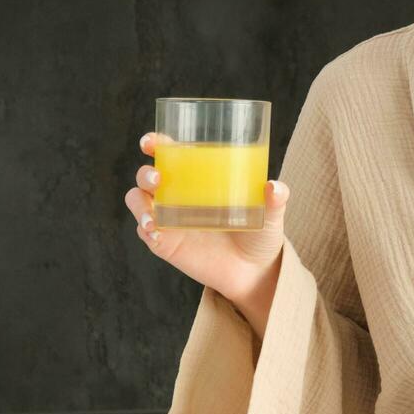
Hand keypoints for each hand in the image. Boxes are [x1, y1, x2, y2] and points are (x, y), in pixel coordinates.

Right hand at [122, 132, 286, 313]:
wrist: (254, 271)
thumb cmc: (260, 233)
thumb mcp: (271, 214)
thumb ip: (275, 200)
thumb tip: (274, 187)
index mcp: (200, 177)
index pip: (170, 153)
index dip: (155, 143)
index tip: (150, 142)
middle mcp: (178, 194)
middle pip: (147, 176)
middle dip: (146, 174)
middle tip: (158, 179)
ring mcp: (169, 218)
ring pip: (138, 201)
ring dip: (139, 204)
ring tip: (153, 218)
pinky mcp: (166, 242)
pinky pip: (145, 232)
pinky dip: (145, 230)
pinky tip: (157, 234)